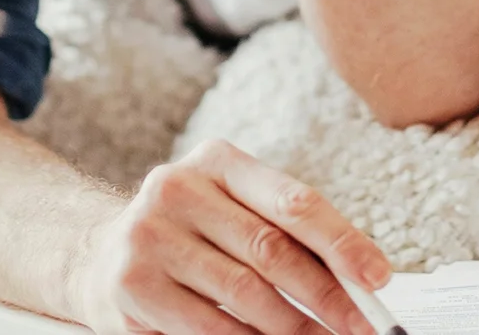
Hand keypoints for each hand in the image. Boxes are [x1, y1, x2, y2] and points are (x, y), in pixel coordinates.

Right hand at [68, 139, 391, 334]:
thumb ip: (287, 232)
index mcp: (216, 161)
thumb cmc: (190, 233)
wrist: (99, 254)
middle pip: (272, 250)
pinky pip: (209, 327)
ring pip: (244, 295)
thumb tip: (360, 279)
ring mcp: (149, 238)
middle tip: (362, 326)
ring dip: (294, 328)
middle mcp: (177, 189)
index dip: (343, 243)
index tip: (378, 279)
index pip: (293, 201)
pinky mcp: (134, 288)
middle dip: (328, 296)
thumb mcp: (233, 210)